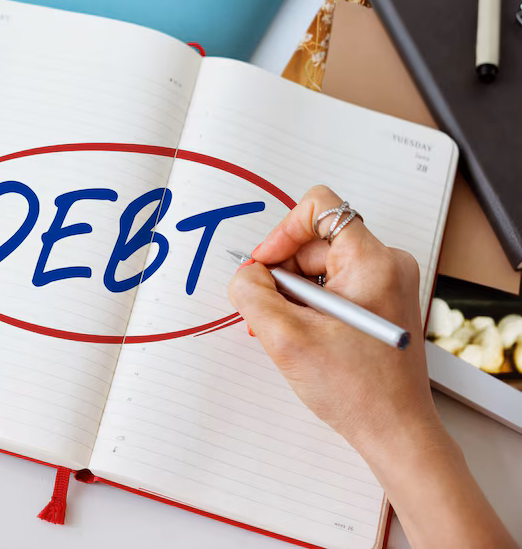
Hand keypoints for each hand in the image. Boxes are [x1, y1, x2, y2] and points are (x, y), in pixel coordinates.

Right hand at [227, 184, 436, 454]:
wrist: (395, 432)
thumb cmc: (357, 390)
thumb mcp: (286, 337)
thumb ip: (252, 294)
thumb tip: (244, 275)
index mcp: (372, 261)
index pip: (320, 208)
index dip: (282, 232)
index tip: (264, 267)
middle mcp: (386, 264)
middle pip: (314, 241)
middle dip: (282, 273)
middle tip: (267, 312)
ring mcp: (385, 285)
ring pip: (319, 267)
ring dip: (292, 294)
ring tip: (285, 331)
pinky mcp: (380, 304)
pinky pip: (332, 287)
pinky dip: (308, 305)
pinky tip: (300, 336)